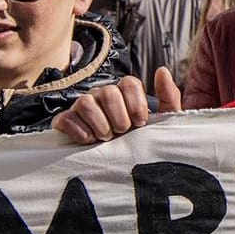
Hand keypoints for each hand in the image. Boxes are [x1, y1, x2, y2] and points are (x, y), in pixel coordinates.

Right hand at [53, 67, 181, 144]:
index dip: (136, 104)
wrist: (116, 163)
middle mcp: (102, 94)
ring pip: (86, 103)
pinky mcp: (66, 120)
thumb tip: (162, 70)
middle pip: (109, 93)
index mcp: (124, 92)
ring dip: (100, 125)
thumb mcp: (161, 122)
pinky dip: (80, 132)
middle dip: (119, 118)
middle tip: (122, 132)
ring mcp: (82, 105)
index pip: (129, 83)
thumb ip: (168, 97)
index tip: (140, 122)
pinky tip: (90, 141)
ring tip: (107, 138)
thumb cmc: (139, 139)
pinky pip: (67, 118)